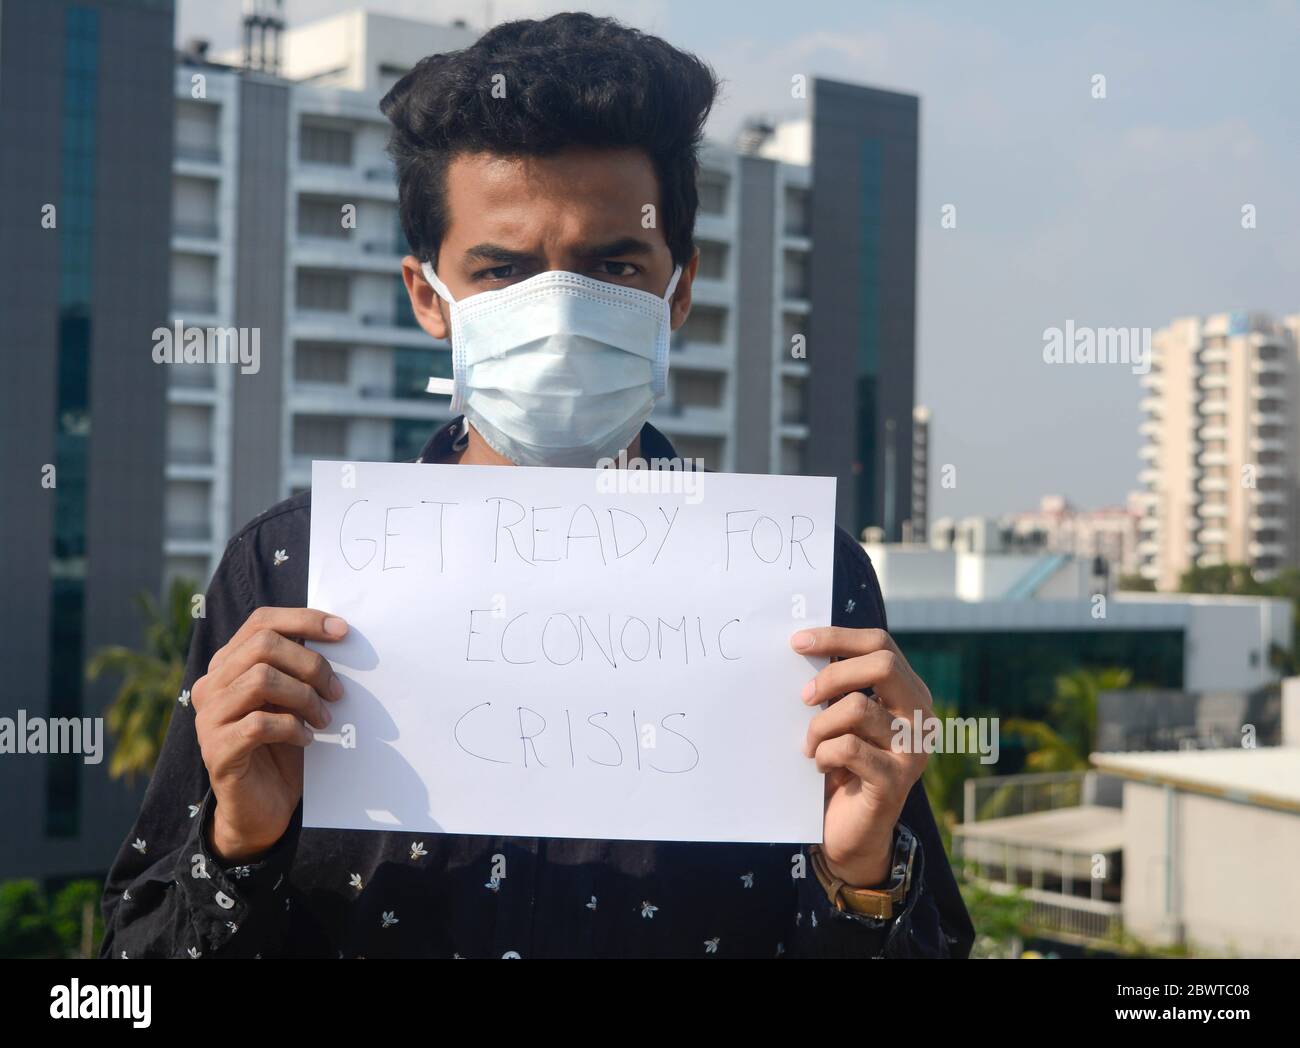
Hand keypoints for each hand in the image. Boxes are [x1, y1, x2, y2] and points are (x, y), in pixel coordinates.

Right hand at [192, 608, 347, 861]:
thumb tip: (338, 634)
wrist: (263, 806)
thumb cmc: (282, 747)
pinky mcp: (217, 750)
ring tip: (324, 718)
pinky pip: (259, 724)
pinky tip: (307, 739)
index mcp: (227, 665)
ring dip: (305, 697)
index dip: (303, 619)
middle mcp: (211, 685)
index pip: (261, 621)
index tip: (343, 631)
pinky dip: (293, 728)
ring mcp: (208, 718)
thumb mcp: (292, 699)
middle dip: (310, 663)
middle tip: (336, 691)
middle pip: (263, 646)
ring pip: (261, 680)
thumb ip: (300, 668)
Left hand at [792, 627, 931, 887]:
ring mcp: (912, 750)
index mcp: (909, 693)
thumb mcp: (842, 719)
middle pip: (882, 665)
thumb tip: (803, 646)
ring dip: (820, 726)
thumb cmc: (841, 766)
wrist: (850, 834)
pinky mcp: (894, 781)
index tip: (797, 641)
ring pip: (858, 708)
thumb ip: (838, 687)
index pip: (880, 645)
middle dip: (833, 674)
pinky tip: (821, 767)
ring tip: (810, 746)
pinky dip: (825, 753)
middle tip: (803, 696)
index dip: (838, 637)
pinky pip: (849, 748)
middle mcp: (920, 717)